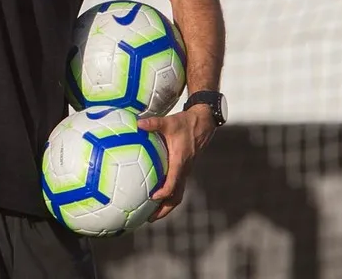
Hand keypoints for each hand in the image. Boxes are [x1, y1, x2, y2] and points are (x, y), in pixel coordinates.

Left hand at [136, 106, 216, 221]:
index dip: (164, 192)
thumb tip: (138, 123)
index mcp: (180, 161)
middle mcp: (184, 170)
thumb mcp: (170, 122)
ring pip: (178, 195)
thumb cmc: (186, 123)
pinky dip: (169, 196)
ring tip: (152, 216)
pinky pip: (178, 188)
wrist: (203, 124)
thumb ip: (154, 124)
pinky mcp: (184, 170)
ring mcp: (185, 171)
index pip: (173, 182)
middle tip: (149, 219)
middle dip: (164, 209)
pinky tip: (156, 197)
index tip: (152, 198)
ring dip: (167, 207)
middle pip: (176, 196)